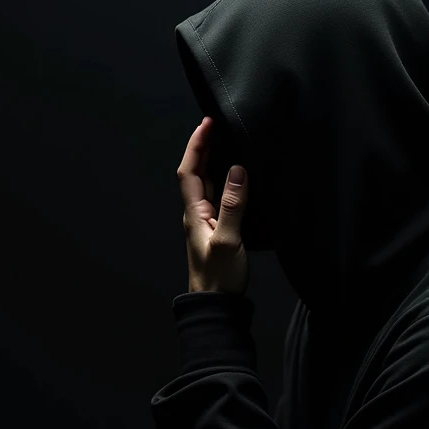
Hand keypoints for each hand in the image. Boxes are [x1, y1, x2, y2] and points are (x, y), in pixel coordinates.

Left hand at [177, 117, 248, 295]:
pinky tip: (236, 178)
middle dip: (204, 147)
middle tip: (217, 126)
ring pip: (207, 184)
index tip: (207, 123)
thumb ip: (233, 205)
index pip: (189, 170)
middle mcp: (196, 214)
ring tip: (227, 143)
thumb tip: (238, 170)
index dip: (196, 145)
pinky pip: (218, 198)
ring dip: (213, 162)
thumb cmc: (219, 276)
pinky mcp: (218, 231)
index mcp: (194, 212)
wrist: (216, 305)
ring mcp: (206, 222)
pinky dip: (224, 181)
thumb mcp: (229, 240)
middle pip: (196, 173)